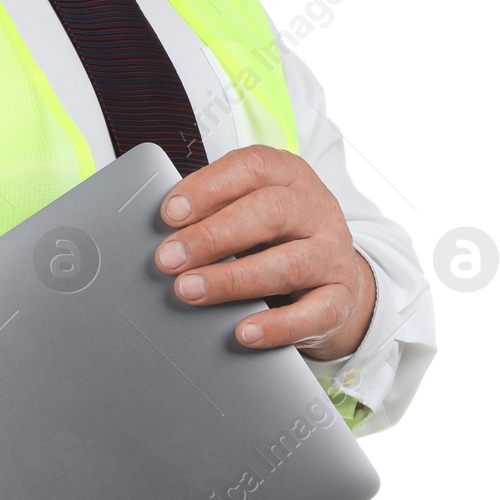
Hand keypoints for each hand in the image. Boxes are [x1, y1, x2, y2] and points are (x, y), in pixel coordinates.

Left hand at [154, 145, 375, 361]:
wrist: (331, 279)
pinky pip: (314, 313)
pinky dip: (277, 326)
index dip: (209, 188)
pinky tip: (244, 332)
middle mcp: (317, 209)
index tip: (170, 213)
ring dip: (233, 280)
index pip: (254, 167)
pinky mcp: (340, 297)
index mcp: (290, 176)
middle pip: (270, 212)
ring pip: (290, 264)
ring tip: (189, 291)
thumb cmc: (273, 240)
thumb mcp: (247, 212)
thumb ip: (211, 213)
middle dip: (213, 236)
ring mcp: (333, 254)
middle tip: (168, 259)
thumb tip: (159, 233)